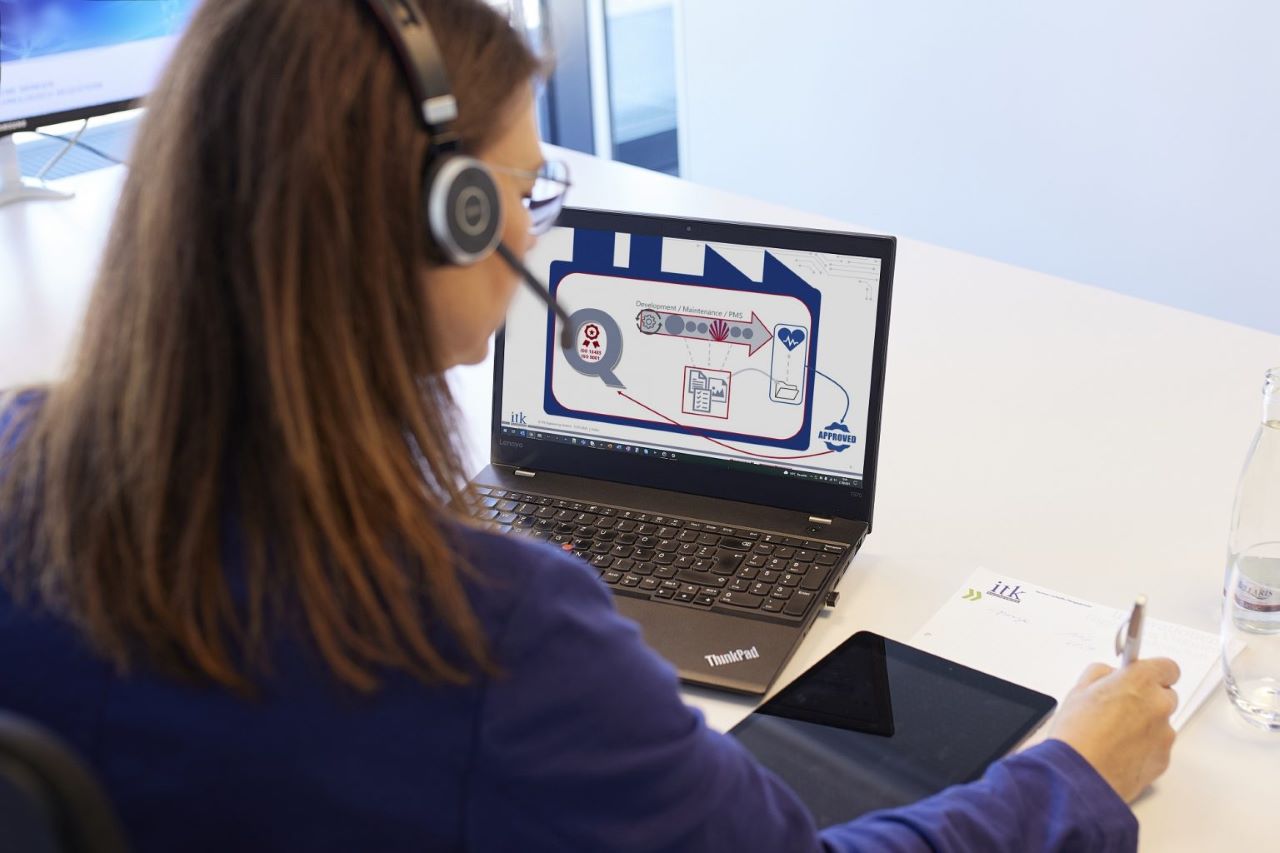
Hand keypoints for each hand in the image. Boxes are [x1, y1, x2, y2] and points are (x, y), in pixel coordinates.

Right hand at [1046, 658, 1179, 801]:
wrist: (1079, 777)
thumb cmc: (1076, 734)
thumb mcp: (1078, 690)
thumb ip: (1100, 674)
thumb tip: (1110, 675)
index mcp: (1139, 682)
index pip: (1167, 667)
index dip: (1153, 671)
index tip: (1141, 676)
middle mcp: (1159, 705)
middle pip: (1166, 695)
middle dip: (1148, 698)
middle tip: (1120, 707)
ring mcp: (1164, 734)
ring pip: (1161, 723)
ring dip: (1145, 725)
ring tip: (1113, 736)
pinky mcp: (1163, 760)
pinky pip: (1158, 747)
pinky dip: (1144, 748)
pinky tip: (1119, 752)